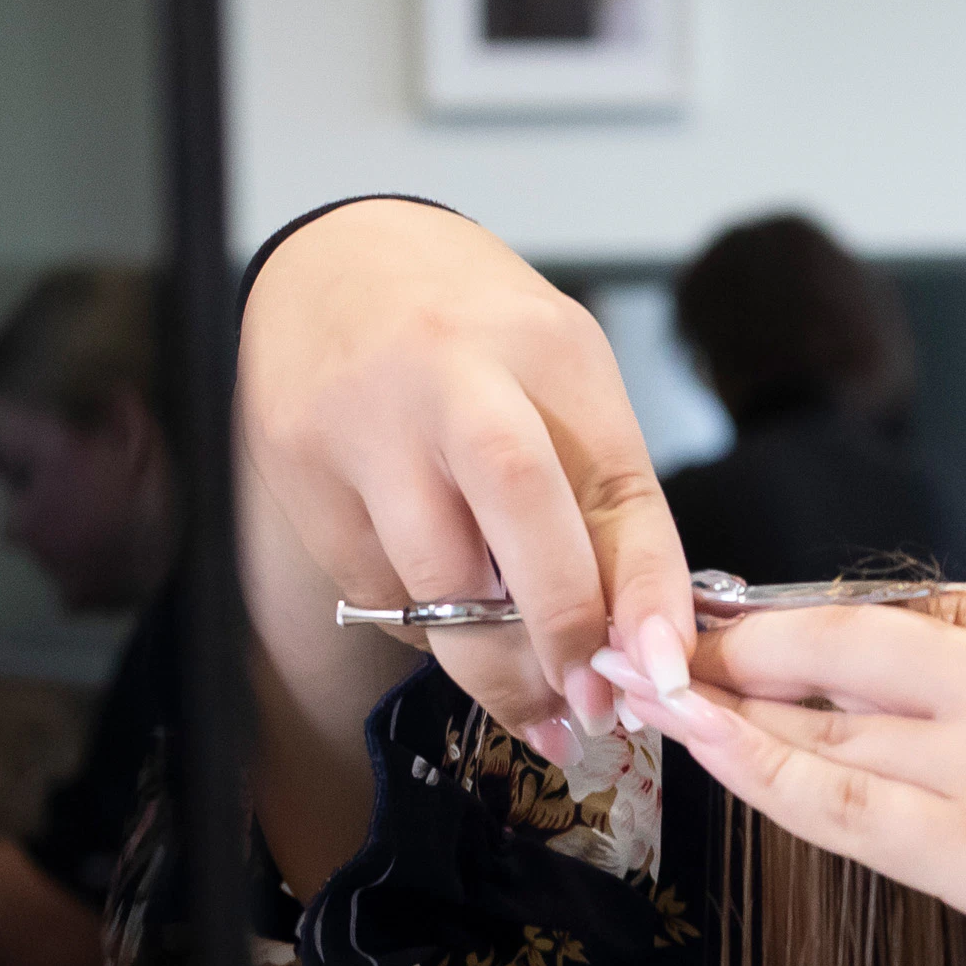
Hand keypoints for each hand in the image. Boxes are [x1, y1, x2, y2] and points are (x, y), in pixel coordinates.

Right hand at [233, 201, 696, 754]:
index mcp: (546, 350)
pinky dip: (423, 627)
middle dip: (561, 635)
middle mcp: (451, 379)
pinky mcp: (300, 472)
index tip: (665, 670)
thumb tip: (642, 641)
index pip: (615, 488)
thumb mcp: (565, 380)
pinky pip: (376, 592)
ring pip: (435, 587)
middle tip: (590, 705)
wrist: (338, 260)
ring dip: (492, 664)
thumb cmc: (477, 332)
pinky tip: (445, 612)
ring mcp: (363, 426)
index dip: (646, 595)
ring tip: (531, 693)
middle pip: (518, 524)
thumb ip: (605, 496)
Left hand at [613, 580, 965, 965]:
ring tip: (651, 683)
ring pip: (819, 712)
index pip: (927, 604)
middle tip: (670, 634)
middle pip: (843, 635)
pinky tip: (695, 742)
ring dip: (722, 695)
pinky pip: (830, 803)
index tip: (794, 631)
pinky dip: (748, 767)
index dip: (842, 622)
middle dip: (744, 634)